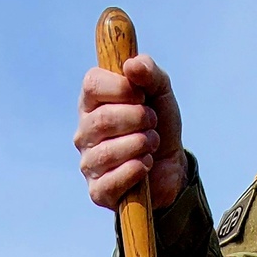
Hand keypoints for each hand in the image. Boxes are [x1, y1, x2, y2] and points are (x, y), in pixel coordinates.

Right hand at [75, 54, 187, 210]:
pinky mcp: (98, 191)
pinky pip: (112, 180)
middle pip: (103, 119)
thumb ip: (149, 72)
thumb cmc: (158, 124)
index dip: (121, 87)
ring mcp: (88, 162)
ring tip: (152, 143)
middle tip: (153, 122)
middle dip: (138, 119)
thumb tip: (132, 65)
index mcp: (92, 102)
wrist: (172, 165)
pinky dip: (136, 170)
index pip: (92, 84)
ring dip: (141, 145)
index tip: (141, 94)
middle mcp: (84, 132)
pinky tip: (145, 165)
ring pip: (108, 152)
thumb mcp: (160, 92)